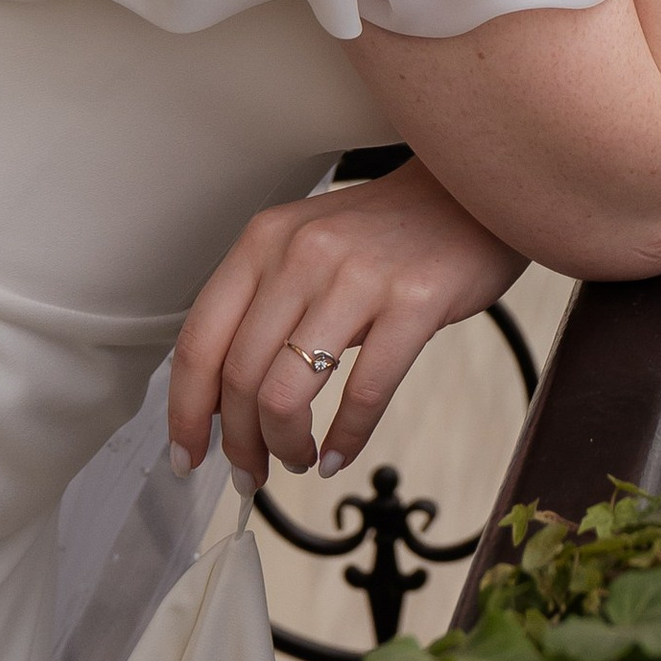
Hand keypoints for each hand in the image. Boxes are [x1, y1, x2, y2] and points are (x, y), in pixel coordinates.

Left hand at [167, 161, 523, 484]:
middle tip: (253, 473)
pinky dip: (346, 439)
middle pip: (239, 377)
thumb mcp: (310, 247)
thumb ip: (267, 306)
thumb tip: (227, 400)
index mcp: (265, 240)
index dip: (186, 411)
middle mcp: (302, 253)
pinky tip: (342, 453)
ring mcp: (358, 275)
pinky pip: (364, 392)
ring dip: (286, 446)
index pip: (199, 340)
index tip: (189, 454)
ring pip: (287, 392)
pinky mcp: (415, 299)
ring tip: (300, 460)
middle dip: (240, 443)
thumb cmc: (390, 232)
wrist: (474, 186)